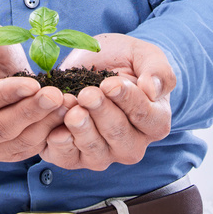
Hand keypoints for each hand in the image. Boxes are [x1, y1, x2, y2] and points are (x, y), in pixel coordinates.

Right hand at [0, 21, 74, 161]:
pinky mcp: (4, 153)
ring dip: (45, 123)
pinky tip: (65, 113)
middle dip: (31, 112)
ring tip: (67, 102)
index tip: (33, 84)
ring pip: (18, 142)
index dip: (7, 95)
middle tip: (57, 95)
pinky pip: (29, 149)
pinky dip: (49, 132)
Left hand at [41, 33, 174, 170]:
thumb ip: (157, 70)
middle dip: (102, 114)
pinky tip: (55, 127)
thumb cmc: (124, 60)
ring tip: (71, 107)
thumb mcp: (143, 54)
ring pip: (96, 152)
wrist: (92, 61)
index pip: (146, 117)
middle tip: (87, 94)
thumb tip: (152, 89)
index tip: (110, 84)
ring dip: (81, 130)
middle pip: (120, 137)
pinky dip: (60, 144)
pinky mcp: (75, 155)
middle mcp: (132, 144)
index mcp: (154, 121)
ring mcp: (104, 153)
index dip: (128, 101)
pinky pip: (68, 159)